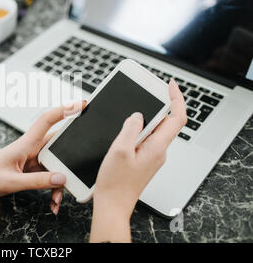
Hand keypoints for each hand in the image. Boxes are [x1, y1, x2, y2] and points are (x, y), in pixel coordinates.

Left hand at [0, 101, 86, 214]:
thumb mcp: (13, 182)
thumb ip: (38, 181)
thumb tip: (61, 178)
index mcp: (26, 143)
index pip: (47, 121)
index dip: (64, 110)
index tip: (80, 105)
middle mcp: (31, 148)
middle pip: (59, 147)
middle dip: (69, 163)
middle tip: (75, 178)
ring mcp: (32, 158)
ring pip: (56, 165)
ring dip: (59, 183)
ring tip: (56, 201)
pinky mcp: (32, 168)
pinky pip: (49, 175)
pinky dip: (53, 189)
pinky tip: (52, 202)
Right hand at [90, 79, 185, 241]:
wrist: (113, 205)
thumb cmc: (115, 183)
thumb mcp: (119, 150)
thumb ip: (130, 129)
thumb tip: (137, 116)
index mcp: (157, 147)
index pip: (177, 118)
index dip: (176, 99)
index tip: (170, 85)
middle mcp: (158, 152)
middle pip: (165, 122)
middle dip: (156, 105)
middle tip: (145, 92)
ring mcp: (151, 156)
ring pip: (153, 130)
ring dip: (144, 119)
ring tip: (128, 113)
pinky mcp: (143, 160)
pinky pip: (145, 139)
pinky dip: (137, 130)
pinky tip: (123, 131)